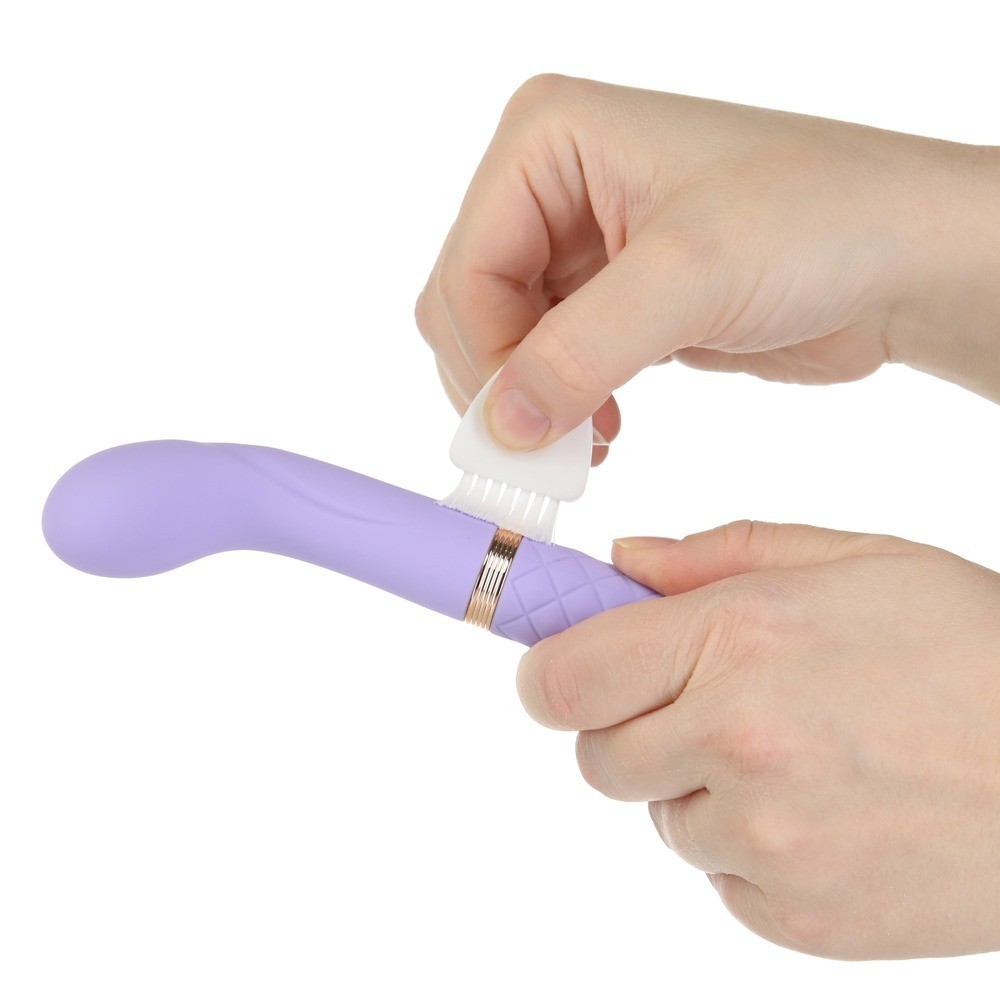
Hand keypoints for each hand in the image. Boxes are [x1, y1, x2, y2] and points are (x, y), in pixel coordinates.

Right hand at [416, 75, 999, 457]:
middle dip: (503, 386)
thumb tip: (499, 427)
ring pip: (505, 344)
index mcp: (550, 140)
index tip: (523, 435)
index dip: (486, 359)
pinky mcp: (611, 300)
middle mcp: (554, 186)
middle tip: (548, 457)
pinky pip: (548, 364)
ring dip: (533, 405)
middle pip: (472, 309)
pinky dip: (562, 406)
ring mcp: (580, 246)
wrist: (904, 259)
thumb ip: (579, 353)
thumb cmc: (821, 220)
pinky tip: (603, 433)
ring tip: (587, 448)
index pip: (468, 269)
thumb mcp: (690, 276)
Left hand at [515, 521, 999, 958]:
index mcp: (740, 640)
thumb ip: (715, 557)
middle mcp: (740, 745)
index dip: (551, 669)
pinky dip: (749, 850)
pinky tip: (827, 813)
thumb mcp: (851, 561)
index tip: (559, 666)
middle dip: (631, 726)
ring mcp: (769, 844)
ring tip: (796, 755)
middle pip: (595, 755)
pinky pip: (719, 879)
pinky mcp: (798, 919)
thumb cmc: (972, 648)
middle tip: (701, 704)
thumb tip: (621, 562)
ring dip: (699, 787)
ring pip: (661, 816)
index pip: (564, 677)